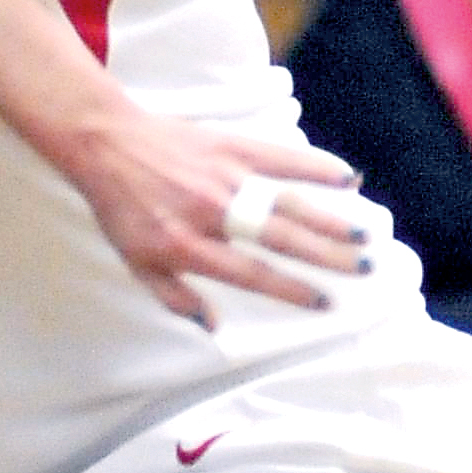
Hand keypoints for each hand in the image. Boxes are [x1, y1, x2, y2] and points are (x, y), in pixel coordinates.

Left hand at [62, 107, 365, 325]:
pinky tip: (349, 178)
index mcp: (189, 246)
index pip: (252, 274)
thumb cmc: (122, 209)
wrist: (106, 145)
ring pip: (288, 202)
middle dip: (327, 258)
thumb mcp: (137, 262)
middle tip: (364, 269)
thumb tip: (212, 327)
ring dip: (330, 219)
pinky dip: (315, 166)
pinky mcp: (231, 146)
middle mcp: (212, 213)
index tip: (325, 303)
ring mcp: (225, 177)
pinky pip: (281, 158)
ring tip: (364, 236)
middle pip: (282, 240)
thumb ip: (175, 296)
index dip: (291, 290)